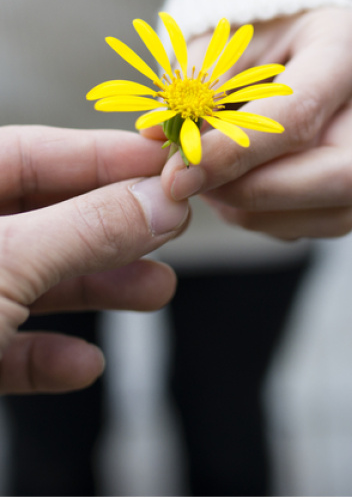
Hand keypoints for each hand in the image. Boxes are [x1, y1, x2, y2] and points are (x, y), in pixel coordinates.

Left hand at [0, 126, 188, 393]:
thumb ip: (86, 230)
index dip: (103, 155)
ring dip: (94, 288)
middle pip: (42, 216)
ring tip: (156, 290)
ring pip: (30, 279)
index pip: (33, 151)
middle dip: (112, 226)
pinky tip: (83, 363)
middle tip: (173, 225)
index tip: (165, 163)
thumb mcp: (7, 265)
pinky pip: (5, 343)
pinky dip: (46, 353)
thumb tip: (161, 201)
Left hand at [161, 8, 351, 239]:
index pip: (300, 114)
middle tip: (190, 182)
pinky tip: (231, 185)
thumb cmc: (252, 31)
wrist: (284, 37)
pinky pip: (317, 222)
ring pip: (333, 211)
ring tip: (206, 178)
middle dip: (255, 191)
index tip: (178, 170)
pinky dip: (264, 214)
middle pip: (340, 175)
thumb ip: (196, 83)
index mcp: (351, 44)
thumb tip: (160, 135)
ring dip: (255, 208)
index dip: (234, 152)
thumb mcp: (221, 37)